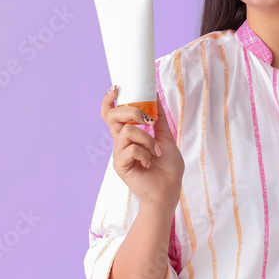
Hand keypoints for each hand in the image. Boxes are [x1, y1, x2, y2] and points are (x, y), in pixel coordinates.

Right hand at [100, 87, 183, 208]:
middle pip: (112, 116)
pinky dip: (144, 153)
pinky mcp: (120, 166)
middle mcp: (120, 142)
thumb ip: (159, 118)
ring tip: (156, 151)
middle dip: (130, 112)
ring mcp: (119, 154)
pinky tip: (149, 163)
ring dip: (146, 139)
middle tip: (147, 120)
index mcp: (128, 135)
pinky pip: (131, 149)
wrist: (170, 189)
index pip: (111, 114)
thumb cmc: (168, 167)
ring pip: (127, 132)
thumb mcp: (166, 136)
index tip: (117, 88)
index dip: (109, 100)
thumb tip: (155, 96)